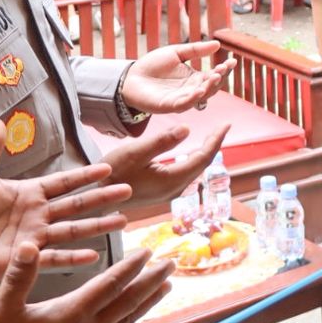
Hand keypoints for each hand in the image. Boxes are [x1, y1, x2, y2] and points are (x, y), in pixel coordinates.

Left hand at [0, 119, 133, 282]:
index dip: (84, 176)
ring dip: (97, 226)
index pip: (63, 182)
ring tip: (121, 221)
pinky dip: (73, 258)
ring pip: (72, 230)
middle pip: (76, 204)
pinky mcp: (25, 259)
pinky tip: (93, 256)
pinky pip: (53, 258)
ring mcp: (34, 237)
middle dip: (101, 198)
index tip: (108, 168)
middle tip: (128, 191)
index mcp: (28, 193)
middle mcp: (37, 214)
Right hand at [0, 242, 172, 322]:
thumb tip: (29, 245)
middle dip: (152, 280)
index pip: (110, 284)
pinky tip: (134, 321)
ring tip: (166, 288)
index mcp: (72, 313)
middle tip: (172, 263)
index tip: (149, 251)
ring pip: (127, 320)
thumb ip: (18, 275)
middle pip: (128, 301)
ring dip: (148, 302)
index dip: (131, 266)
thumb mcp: (1, 308)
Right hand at [99, 122, 229, 211]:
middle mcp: (174, 190)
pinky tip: (189, 153)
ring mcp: (168, 193)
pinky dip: (191, 160)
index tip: (227, 124)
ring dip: (203, 153)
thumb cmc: (111, 173)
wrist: (95, 197)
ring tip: (211, 137)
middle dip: (213, 145)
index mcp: (172, 180)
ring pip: (193, 170)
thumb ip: (161, 141)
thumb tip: (188, 129)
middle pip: (201, 165)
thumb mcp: (135, 152)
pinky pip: (184, 174)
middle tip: (222, 127)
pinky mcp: (161, 192)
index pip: (203, 158)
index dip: (216, 140)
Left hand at [120, 41, 235, 115]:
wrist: (131, 77)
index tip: (232, 61)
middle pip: (211, 87)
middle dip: (219, 78)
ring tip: (215, 76)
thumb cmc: (153, 65)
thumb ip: (196, 50)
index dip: (224, 69)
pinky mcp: (170, 106)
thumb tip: (217, 44)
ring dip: (209, 87)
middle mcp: (191, 90)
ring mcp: (181, 99)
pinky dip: (193, 98)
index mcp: (194, 78)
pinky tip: (200, 89)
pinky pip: (184, 103)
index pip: (214, 75)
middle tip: (223, 68)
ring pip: (201, 96)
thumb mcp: (177, 53)